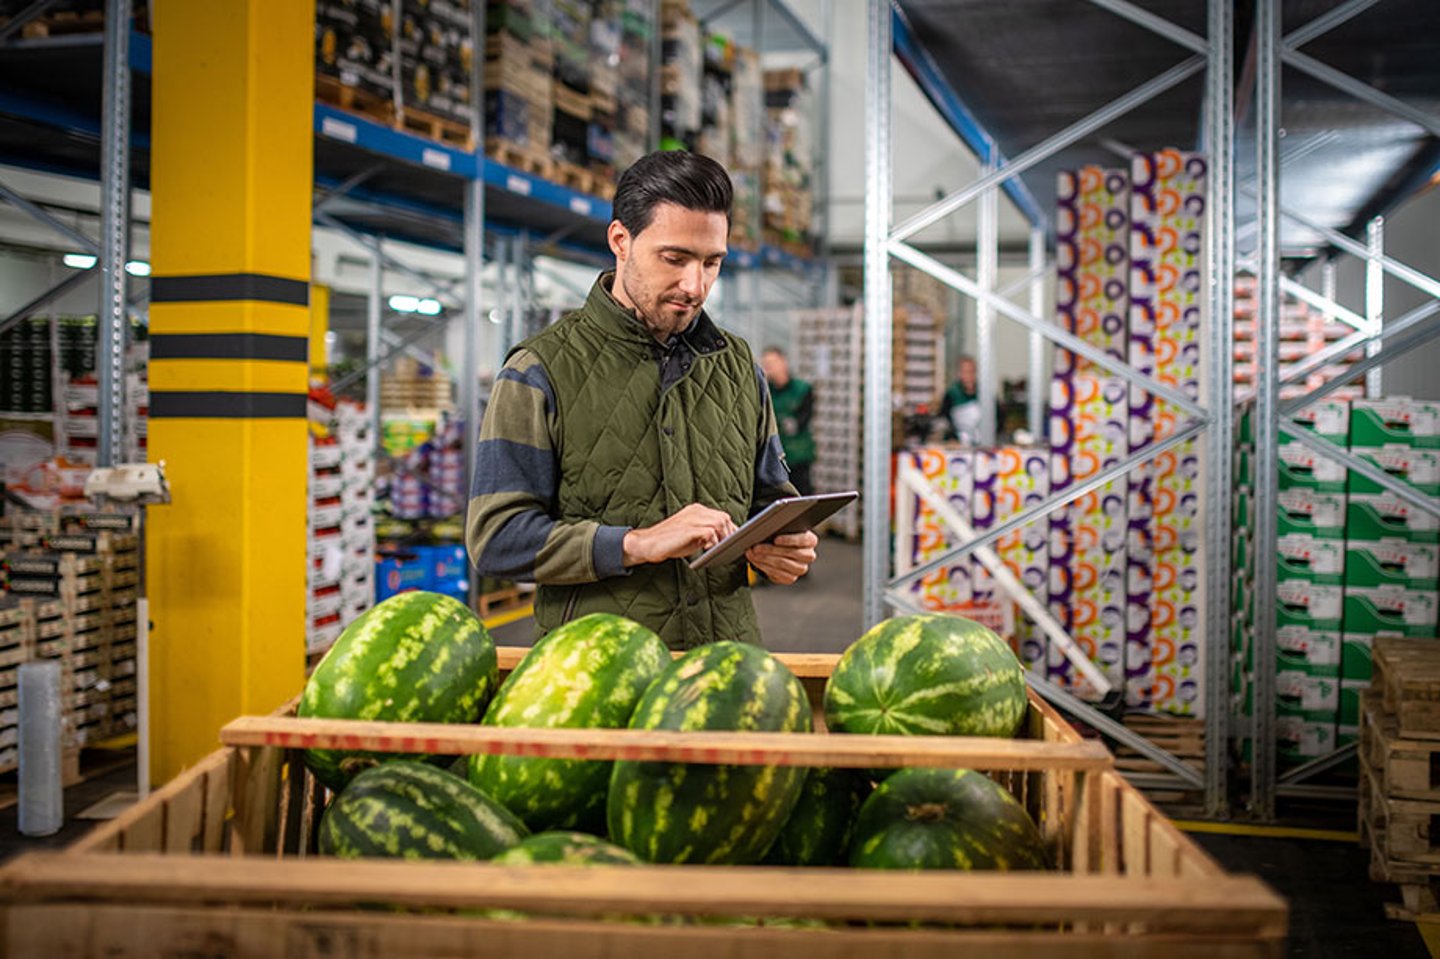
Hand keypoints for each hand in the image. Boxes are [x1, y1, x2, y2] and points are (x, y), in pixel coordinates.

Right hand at [622, 504, 736, 566]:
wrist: (647, 543)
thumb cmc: (668, 542)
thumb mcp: (692, 537)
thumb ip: (706, 535)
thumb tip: (722, 541)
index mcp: (696, 510)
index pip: (722, 516)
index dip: (730, 529)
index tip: (733, 541)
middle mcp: (696, 511)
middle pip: (724, 517)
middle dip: (729, 534)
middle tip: (727, 547)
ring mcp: (692, 518)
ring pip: (719, 522)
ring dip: (722, 538)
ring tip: (717, 548)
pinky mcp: (688, 528)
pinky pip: (710, 532)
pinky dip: (713, 542)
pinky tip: (707, 549)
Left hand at [746, 530, 817, 584]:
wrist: (780, 550)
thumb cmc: (782, 536)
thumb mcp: (783, 529)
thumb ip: (779, 528)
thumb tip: (765, 530)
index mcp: (810, 540)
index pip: (803, 540)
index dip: (789, 540)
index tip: (776, 539)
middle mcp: (808, 555)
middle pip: (790, 553)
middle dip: (771, 550)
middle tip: (756, 547)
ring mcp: (800, 568)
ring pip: (782, 564)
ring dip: (765, 558)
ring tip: (753, 554)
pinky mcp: (791, 578)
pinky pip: (777, 574)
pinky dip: (764, 566)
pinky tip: (756, 561)